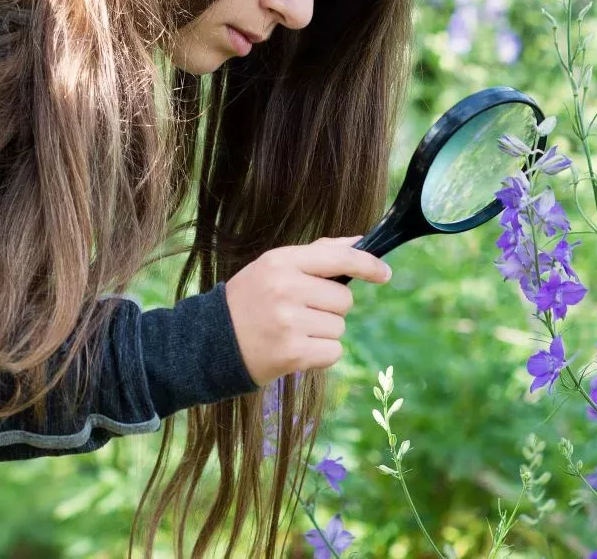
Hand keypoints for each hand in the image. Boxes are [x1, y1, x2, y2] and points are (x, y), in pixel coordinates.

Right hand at [222, 235, 391, 385]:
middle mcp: (285, 288)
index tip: (384, 273)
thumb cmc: (251, 300)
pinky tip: (295, 349)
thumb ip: (318, 253)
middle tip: (299, 312)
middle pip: (344, 299)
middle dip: (329, 308)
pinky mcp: (292, 353)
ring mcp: (288, 322)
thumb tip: (360, 241)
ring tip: (292, 331)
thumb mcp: (275, 267)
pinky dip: (320, 354)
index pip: (338, 258)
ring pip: (339, 327)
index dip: (368, 264)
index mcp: (281, 261)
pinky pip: (334, 352)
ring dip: (323, 332)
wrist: (211, 342)